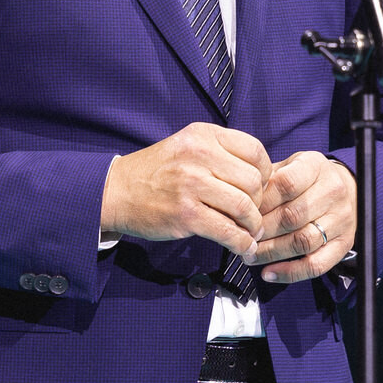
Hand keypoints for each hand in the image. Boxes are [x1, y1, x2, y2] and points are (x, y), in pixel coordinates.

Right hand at [100, 122, 271, 257]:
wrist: (116, 191)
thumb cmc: (158, 171)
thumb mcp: (188, 146)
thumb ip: (221, 153)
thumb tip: (262, 176)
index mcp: (204, 135)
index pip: (255, 150)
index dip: (265, 172)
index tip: (261, 187)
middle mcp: (200, 155)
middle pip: (253, 180)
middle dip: (260, 201)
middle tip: (253, 213)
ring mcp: (192, 185)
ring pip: (244, 206)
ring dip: (253, 225)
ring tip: (251, 232)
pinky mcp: (185, 215)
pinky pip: (227, 231)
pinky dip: (241, 243)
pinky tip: (243, 247)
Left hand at [248, 151, 356, 283]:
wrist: (349, 187)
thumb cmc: (310, 179)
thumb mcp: (290, 166)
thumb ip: (268, 180)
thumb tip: (241, 203)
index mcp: (316, 167)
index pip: (287, 184)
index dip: (261, 202)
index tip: (243, 214)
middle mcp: (333, 192)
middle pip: (293, 216)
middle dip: (262, 231)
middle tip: (242, 238)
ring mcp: (341, 219)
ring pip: (303, 242)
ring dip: (271, 253)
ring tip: (251, 256)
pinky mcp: (344, 243)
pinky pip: (317, 264)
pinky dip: (290, 272)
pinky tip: (269, 273)